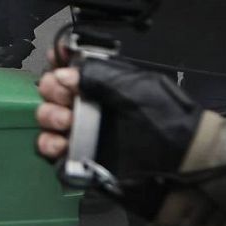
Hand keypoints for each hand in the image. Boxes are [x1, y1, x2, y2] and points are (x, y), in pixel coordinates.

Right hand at [35, 58, 204, 217]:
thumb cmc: (164, 120)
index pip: (70, 68)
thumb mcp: (137, 87)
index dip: (57, 62)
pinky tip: (60, 144)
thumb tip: (62, 74)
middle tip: (66, 97)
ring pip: (47, 119)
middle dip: (51, 90)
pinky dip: (48, 144)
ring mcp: (82, 133)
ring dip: (49, 116)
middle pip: (52, 92)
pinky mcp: (77, 159)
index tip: (55, 61)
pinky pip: (49, 149)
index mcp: (104, 86)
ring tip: (66, 122)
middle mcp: (90, 107)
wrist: (178, 165)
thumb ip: (98, 74)